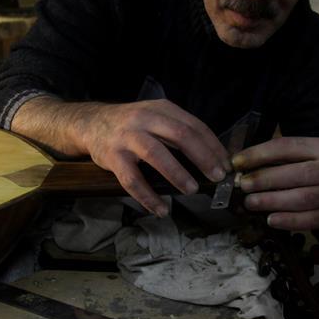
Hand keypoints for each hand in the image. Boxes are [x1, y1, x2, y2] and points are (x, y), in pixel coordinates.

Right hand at [76, 100, 230, 216]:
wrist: (91, 123)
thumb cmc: (131, 125)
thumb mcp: (155, 117)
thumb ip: (178, 131)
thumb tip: (213, 158)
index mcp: (160, 109)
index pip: (194, 125)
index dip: (213, 146)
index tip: (226, 165)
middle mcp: (144, 119)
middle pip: (180, 135)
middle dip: (203, 157)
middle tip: (217, 176)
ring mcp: (127, 137)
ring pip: (157, 155)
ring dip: (177, 174)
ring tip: (191, 189)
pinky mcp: (113, 157)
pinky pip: (133, 180)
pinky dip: (148, 197)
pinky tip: (161, 209)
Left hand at [234, 137, 318, 230]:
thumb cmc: (314, 171)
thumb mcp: (302, 156)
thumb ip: (276, 159)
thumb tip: (241, 166)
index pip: (287, 146)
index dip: (260, 154)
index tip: (237, 162)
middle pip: (298, 173)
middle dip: (266, 179)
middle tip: (243, 185)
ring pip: (303, 198)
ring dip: (273, 201)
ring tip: (251, 202)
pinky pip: (311, 220)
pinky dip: (288, 221)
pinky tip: (270, 220)